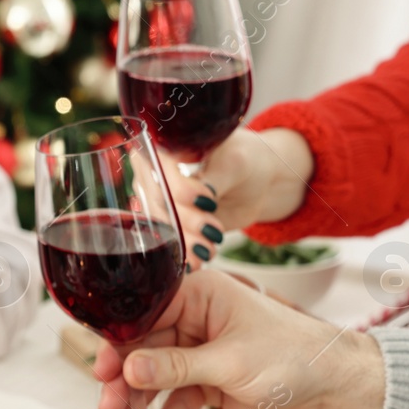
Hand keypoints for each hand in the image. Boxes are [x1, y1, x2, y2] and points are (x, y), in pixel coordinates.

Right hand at [94, 269, 386, 408]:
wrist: (337, 387)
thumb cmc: (295, 356)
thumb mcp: (229, 362)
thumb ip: (176, 367)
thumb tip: (129, 370)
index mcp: (200, 295)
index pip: (144, 313)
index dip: (118, 343)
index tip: (102, 371)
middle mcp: (195, 320)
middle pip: (142, 350)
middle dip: (123, 382)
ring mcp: (200, 352)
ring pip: (154, 378)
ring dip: (135, 404)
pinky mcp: (209, 381)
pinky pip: (175, 399)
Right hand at [166, 128, 315, 266]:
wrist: (255, 181)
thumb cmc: (245, 160)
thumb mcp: (235, 164)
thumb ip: (215, 178)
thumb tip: (202, 198)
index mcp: (166, 145)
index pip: (159, 165)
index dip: (177, 187)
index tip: (208, 201)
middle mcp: (154, 172)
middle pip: (158, 200)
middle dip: (185, 220)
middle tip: (214, 230)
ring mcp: (158, 199)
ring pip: (161, 223)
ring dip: (184, 241)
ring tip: (209, 250)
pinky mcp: (168, 221)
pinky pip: (167, 240)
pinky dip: (182, 253)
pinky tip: (194, 263)